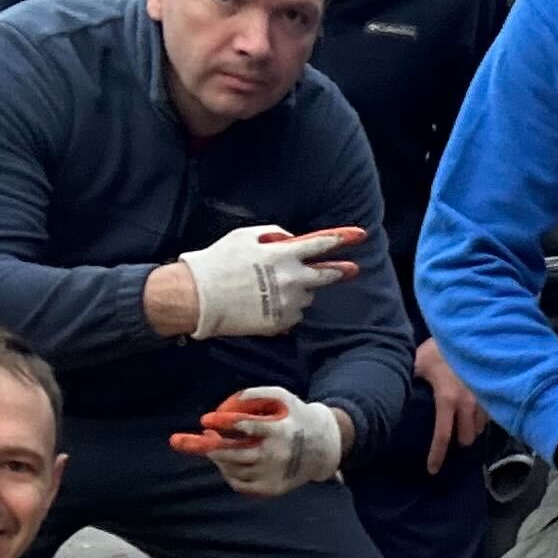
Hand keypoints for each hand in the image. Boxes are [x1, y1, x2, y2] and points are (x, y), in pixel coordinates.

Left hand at [172, 384, 348, 495]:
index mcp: (279, 431)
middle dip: (204, 446)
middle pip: (232, 454)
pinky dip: (227, 473)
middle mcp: (276, 455)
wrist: (324, 447)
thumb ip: (253, 395)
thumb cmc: (295, 416)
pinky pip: (239, 484)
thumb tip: (222, 407)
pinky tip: (225, 461)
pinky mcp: (271, 489)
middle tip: (183, 439)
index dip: (224, 422)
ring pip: (232, 468)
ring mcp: (273, 475)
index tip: (205, 420)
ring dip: (216, 456)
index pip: (247, 426)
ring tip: (212, 443)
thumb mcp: (281, 396)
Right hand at [173, 223, 363, 338]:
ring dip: (299, 291)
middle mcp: (290, 279)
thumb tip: (292, 239)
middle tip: (351, 269)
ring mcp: (287, 303)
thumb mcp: (244, 236)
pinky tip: (265, 304)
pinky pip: (294, 315)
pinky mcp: (280, 323)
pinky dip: (286, 309)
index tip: (360, 235)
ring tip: (272, 289)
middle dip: (341, 271)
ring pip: (307, 297)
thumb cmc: (217, 262)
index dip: (342, 238)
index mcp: (282, 254)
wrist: (197, 298)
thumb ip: (274, 234)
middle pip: (327, 275)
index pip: (320, 243)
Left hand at [414, 339, 486, 468]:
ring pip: (480, 429)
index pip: (443, 436)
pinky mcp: (494, 393)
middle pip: (466, 439)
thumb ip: (409, 381)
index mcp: (448, 400)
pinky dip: (482, 420)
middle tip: (450, 440)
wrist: (471, 331)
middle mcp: (469, 404)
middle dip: (458, 442)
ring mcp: (485, 399)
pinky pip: (490, 416)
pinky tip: (475, 415)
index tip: (432, 470)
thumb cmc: (441, 347)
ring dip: (471, 431)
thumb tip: (392, 395)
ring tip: (462, 428)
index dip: (436, 455)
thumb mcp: (418, 363)